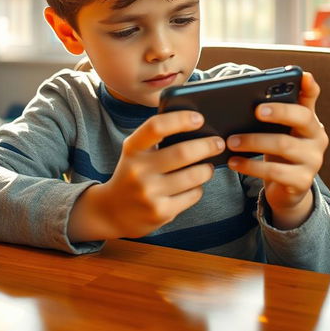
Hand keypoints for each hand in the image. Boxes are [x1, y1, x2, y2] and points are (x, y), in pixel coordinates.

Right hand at [67, 111, 224, 241]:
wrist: (112, 211)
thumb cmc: (132, 172)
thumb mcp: (135, 152)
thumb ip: (156, 138)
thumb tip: (196, 125)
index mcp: (132, 148)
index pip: (156, 126)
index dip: (180, 119)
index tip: (199, 118)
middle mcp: (138, 169)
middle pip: (183, 152)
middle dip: (207, 146)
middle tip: (218, 143)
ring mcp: (149, 193)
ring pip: (194, 176)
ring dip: (207, 169)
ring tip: (208, 166)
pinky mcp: (160, 212)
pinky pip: (193, 195)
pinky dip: (198, 188)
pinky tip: (194, 185)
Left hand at [225, 71, 327, 229]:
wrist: (286, 190)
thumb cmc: (277, 152)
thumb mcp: (277, 131)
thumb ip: (268, 113)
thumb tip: (242, 93)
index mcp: (309, 120)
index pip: (312, 98)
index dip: (310, 87)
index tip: (303, 76)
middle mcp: (317, 137)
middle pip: (302, 118)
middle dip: (278, 111)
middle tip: (255, 110)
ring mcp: (313, 160)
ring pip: (283, 144)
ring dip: (253, 141)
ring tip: (230, 141)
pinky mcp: (302, 182)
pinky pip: (275, 172)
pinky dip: (250, 166)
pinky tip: (233, 162)